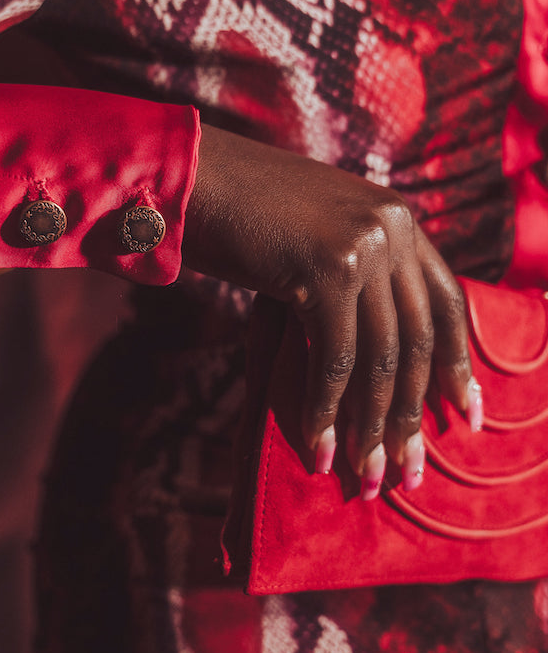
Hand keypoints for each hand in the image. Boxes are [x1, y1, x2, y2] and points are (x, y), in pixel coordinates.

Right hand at [182, 124, 476, 494]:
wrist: (190, 175)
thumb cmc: (242, 212)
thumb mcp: (315, 233)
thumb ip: (352, 273)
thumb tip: (369, 354)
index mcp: (397, 217)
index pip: (447, 302)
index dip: (457, 365)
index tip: (463, 416)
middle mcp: (392, 227)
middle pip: (417, 339)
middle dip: (410, 414)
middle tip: (406, 471)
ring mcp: (362, 246)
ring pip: (381, 357)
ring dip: (370, 426)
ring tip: (363, 477)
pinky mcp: (326, 269)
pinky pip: (334, 358)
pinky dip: (326, 409)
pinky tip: (319, 447)